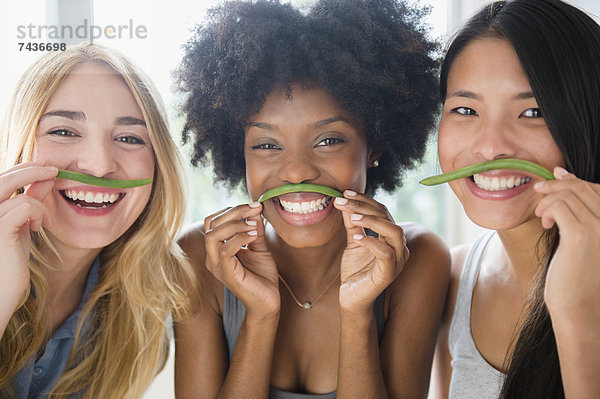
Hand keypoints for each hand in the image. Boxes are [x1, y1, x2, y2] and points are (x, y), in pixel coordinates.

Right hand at [0, 162, 56, 315]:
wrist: (1, 292)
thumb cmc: (9, 261)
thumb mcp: (22, 226)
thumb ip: (30, 202)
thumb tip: (45, 178)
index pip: (1, 179)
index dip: (23, 168)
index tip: (45, 166)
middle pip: (3, 177)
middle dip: (31, 169)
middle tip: (54, 169)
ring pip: (17, 191)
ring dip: (39, 202)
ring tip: (44, 222)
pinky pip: (26, 205)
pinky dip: (40, 213)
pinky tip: (40, 228)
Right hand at [204, 202, 279, 317]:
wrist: (268, 301)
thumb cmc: (262, 276)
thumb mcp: (258, 246)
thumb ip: (254, 228)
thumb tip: (255, 208)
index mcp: (217, 249)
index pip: (213, 221)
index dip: (232, 209)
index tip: (254, 206)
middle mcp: (212, 257)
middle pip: (211, 224)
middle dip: (234, 212)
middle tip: (255, 210)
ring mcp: (217, 266)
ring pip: (213, 235)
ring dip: (235, 225)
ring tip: (254, 225)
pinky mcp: (226, 274)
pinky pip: (225, 251)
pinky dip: (240, 238)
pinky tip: (254, 236)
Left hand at [333, 190, 408, 312]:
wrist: (351, 297)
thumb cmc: (355, 270)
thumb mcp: (353, 241)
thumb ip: (352, 223)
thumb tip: (343, 201)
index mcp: (392, 238)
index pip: (383, 211)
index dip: (365, 200)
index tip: (345, 193)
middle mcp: (399, 247)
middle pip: (388, 218)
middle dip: (364, 207)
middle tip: (342, 202)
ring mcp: (397, 261)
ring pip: (394, 232)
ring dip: (371, 221)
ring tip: (351, 218)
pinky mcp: (389, 274)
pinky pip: (386, 253)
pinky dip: (371, 242)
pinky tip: (356, 237)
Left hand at [534, 167, 599, 318]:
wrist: (579, 308)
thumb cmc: (577, 275)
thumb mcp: (581, 240)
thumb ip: (578, 212)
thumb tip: (562, 176)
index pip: (597, 189)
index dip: (574, 179)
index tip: (555, 175)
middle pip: (583, 188)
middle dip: (557, 184)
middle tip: (539, 190)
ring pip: (569, 195)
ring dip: (549, 199)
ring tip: (542, 216)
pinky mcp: (581, 236)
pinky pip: (560, 207)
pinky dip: (547, 209)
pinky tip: (545, 223)